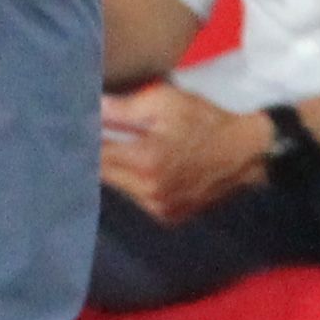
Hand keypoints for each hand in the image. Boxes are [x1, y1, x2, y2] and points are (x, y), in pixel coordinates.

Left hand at [99, 80, 276, 224]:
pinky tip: (137, 168)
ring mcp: (158, 208)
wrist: (244, 153)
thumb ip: (123, 108)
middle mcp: (147, 192)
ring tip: (115, 150)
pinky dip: (132, 185)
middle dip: (95, 156)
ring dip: (113, 172)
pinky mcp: (167, 217)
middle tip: (90, 136)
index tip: (75, 127)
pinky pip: (136, 200)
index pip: (96, 155)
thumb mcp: (165, 101)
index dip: (84, 140)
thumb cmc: (204, 121)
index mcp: (144, 161)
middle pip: (102, 176)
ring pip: (117, 190)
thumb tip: (90, 107)